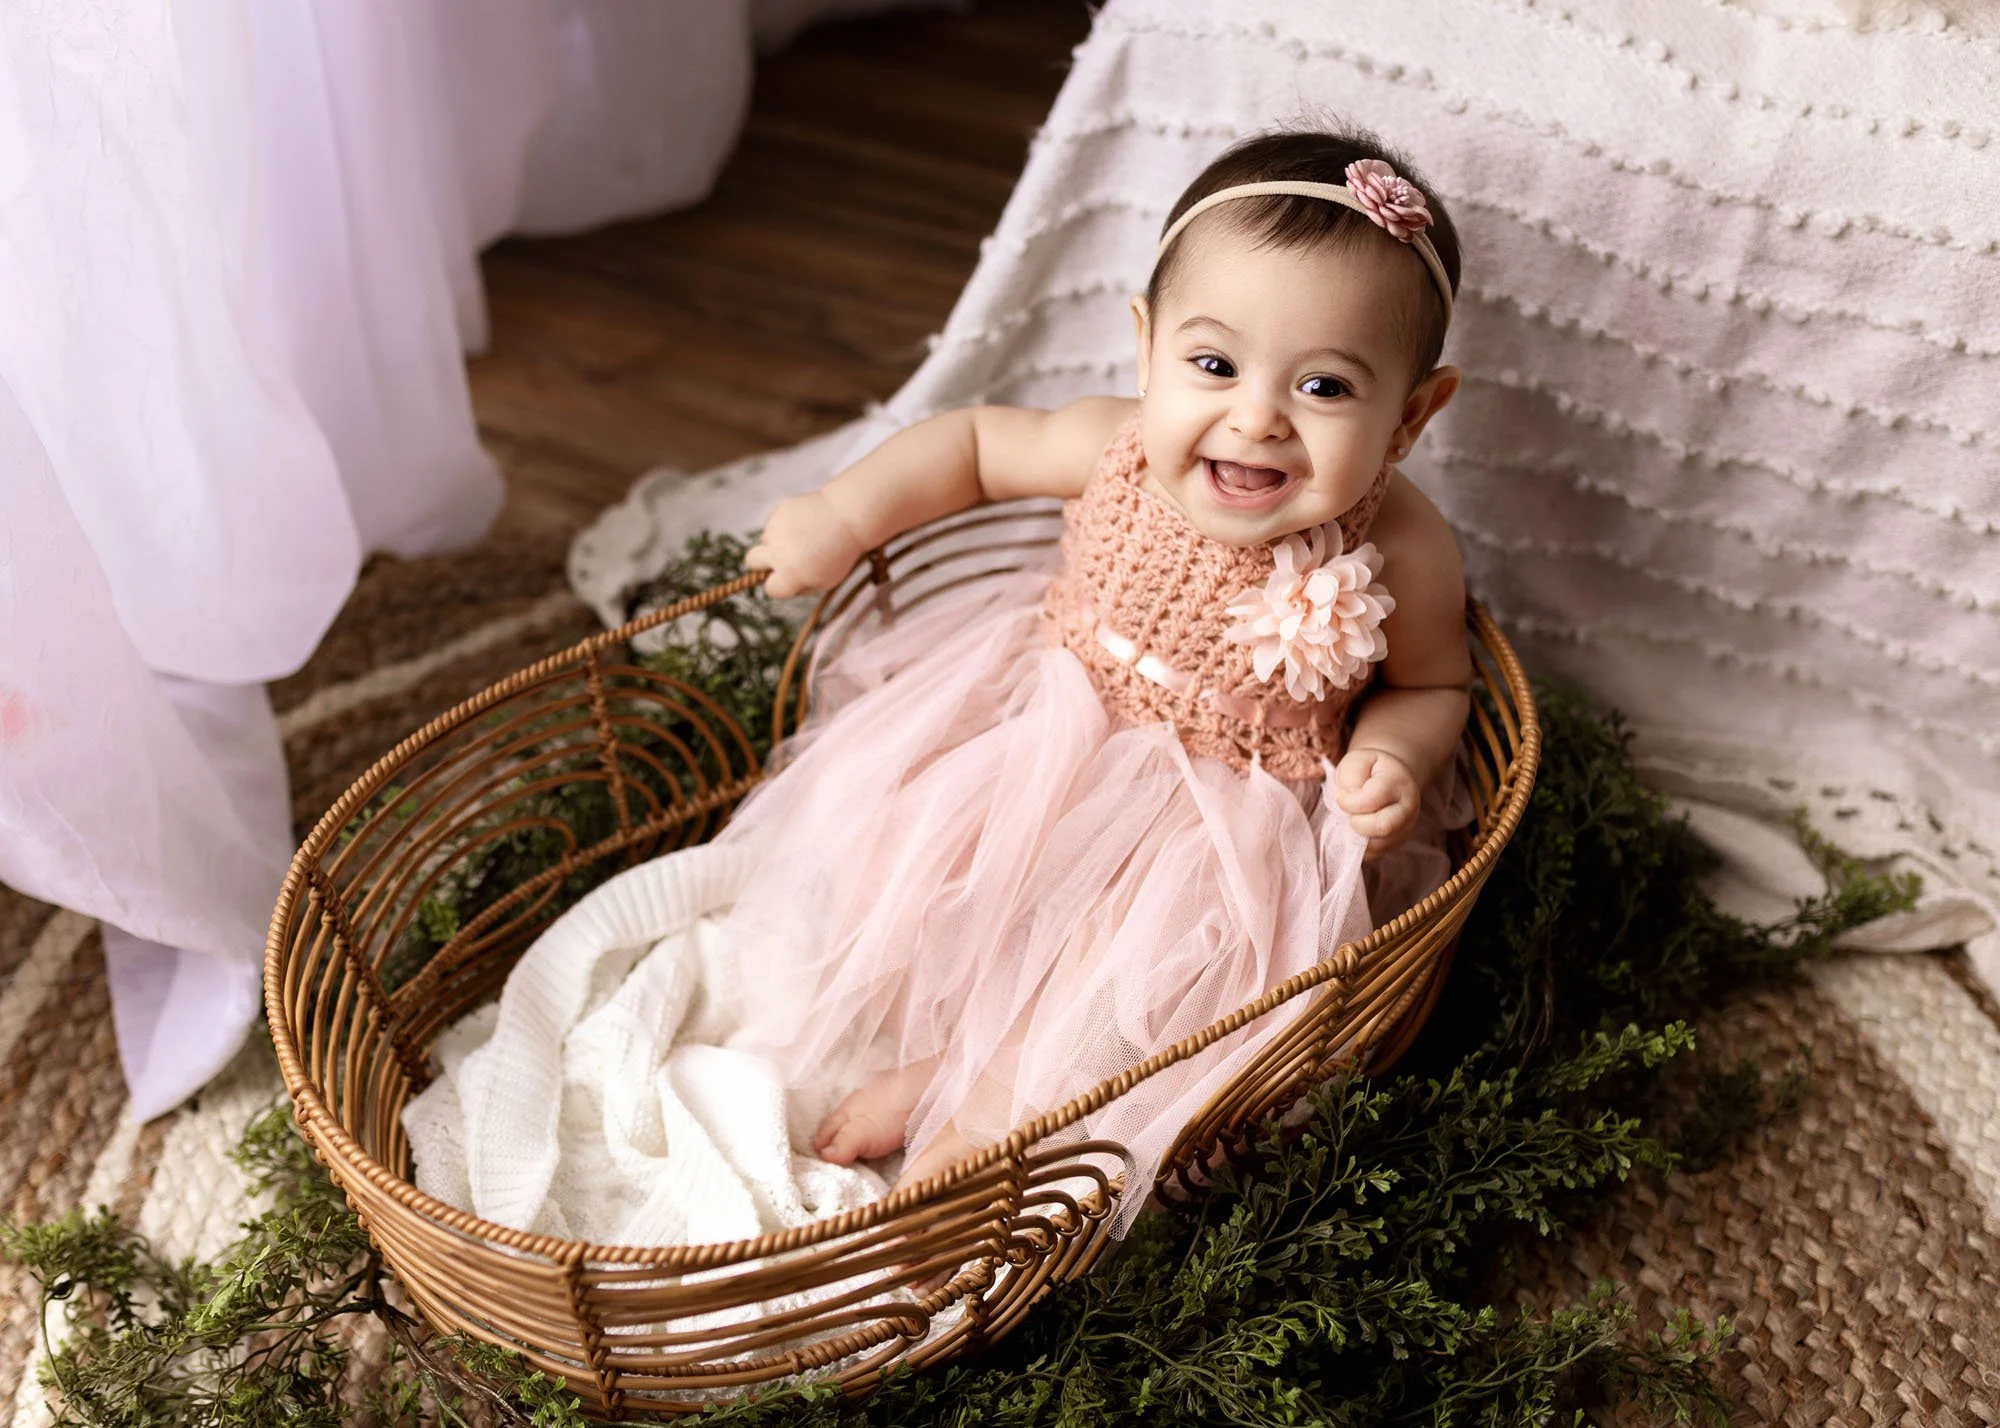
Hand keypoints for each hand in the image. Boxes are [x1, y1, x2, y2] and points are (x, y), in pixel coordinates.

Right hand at [744, 490, 868, 598]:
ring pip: (765, 539)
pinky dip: (785, 524)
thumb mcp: (826, 581)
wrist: (849, 518)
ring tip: (803, 537)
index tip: (786, 580)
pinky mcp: (779, 511)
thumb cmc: (840, 553)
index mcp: (790, 575)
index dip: (779, 586)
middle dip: (761, 562)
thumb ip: (801, 587)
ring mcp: (776, 530)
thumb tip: (781, 586)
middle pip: (751, 561)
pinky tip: (805, 523)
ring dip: (778, 541)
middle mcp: (778, 553)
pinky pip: (774, 522)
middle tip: (778, 558)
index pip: (770, 589)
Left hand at [1333, 746, 1421, 858]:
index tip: (1341, 795)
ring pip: (1378, 845)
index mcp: (1398, 783)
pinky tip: (1356, 829)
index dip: (1348, 801)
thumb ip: (1350, 779)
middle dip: (1356, 822)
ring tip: (1353, 818)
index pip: (1371, 800)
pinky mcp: (1397, 843)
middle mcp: (1408, 808)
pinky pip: (1375, 854)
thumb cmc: (1370, 769)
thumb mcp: (1357, 761)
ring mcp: (1406, 828)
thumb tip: (1347, 803)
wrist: (1391, 778)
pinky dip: (1359, 845)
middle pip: (1383, 827)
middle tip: (1348, 813)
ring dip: (1356, 835)